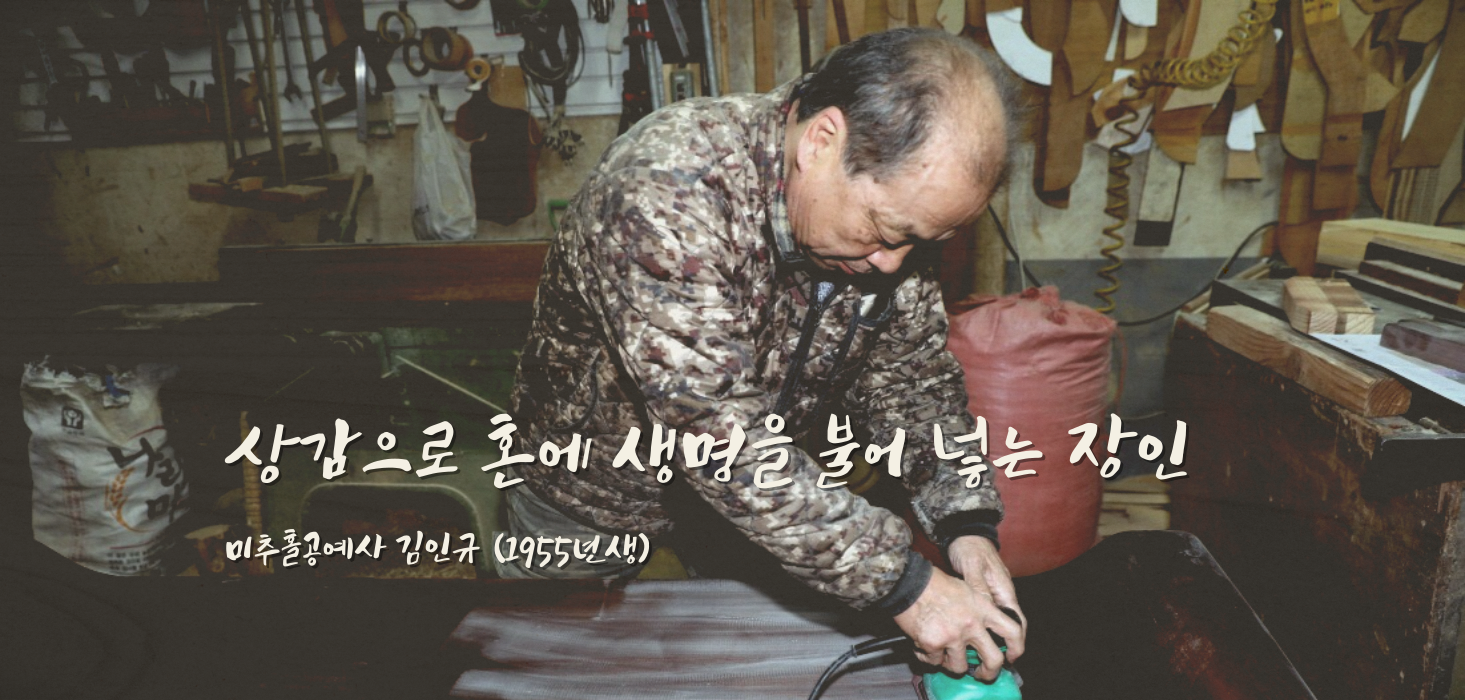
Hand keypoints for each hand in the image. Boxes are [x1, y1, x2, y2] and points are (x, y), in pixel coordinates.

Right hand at [892, 541, 1024, 679]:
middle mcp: (972, 624)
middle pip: (994, 660)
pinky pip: (933, 662)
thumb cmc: (933, 583)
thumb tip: (983, 633)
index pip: (1013, 631)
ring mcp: (953, 636)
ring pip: (960, 667)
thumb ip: (977, 610)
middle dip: (989, 673)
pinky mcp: (933, 644)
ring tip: (942, 654)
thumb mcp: (965, 590)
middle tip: (981, 673)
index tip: (1011, 657)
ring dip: (951, 664)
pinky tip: (922, 646)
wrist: (907, 583)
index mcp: (983, 607)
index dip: (1016, 648)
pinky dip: (928, 657)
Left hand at [947, 535, 1025, 655]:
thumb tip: (984, 607)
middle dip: (1006, 645)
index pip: (1016, 621)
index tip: (1010, 657)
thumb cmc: (969, 547)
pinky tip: (970, 636)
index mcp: (1004, 589)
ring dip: (992, 638)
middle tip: (992, 661)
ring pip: (998, 622)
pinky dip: (982, 628)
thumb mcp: (972, 565)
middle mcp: (1002, 594)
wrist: (964, 532)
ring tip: (979, 654)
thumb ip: (978, 586)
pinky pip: (987, 616)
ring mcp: (993, 594)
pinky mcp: (982, 593)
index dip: (1016, 641)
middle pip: (1010, 626)